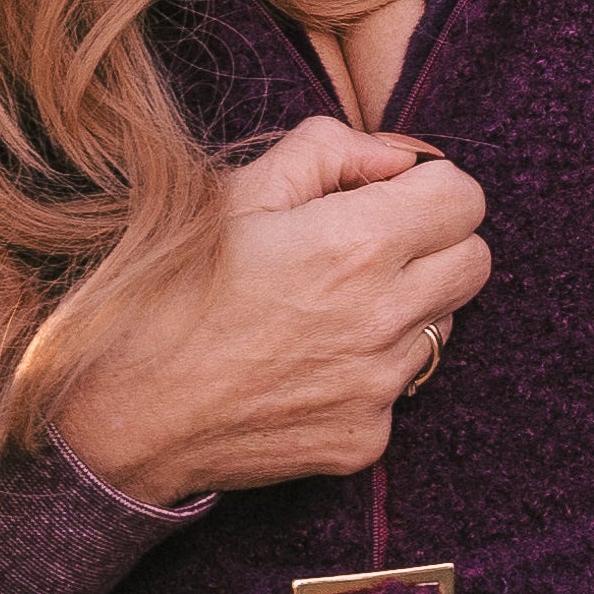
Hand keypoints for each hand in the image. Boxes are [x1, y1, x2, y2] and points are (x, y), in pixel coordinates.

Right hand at [53, 120, 491, 501]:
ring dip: (403, 310)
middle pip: (475, 263)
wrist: (119, 418)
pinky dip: (367, 372)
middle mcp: (383, 318)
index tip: (391, 196)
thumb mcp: (232, 194)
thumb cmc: (163, 294)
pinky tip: (303, 366)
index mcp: (356, 245)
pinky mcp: (363, 440)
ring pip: (442, 328)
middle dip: (436, 243)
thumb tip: (393, 159)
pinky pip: (399, 390)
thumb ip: (327, 152)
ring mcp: (378, 387)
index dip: (432, 188)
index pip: (466, 198)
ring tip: (322, 310)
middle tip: (370, 246)